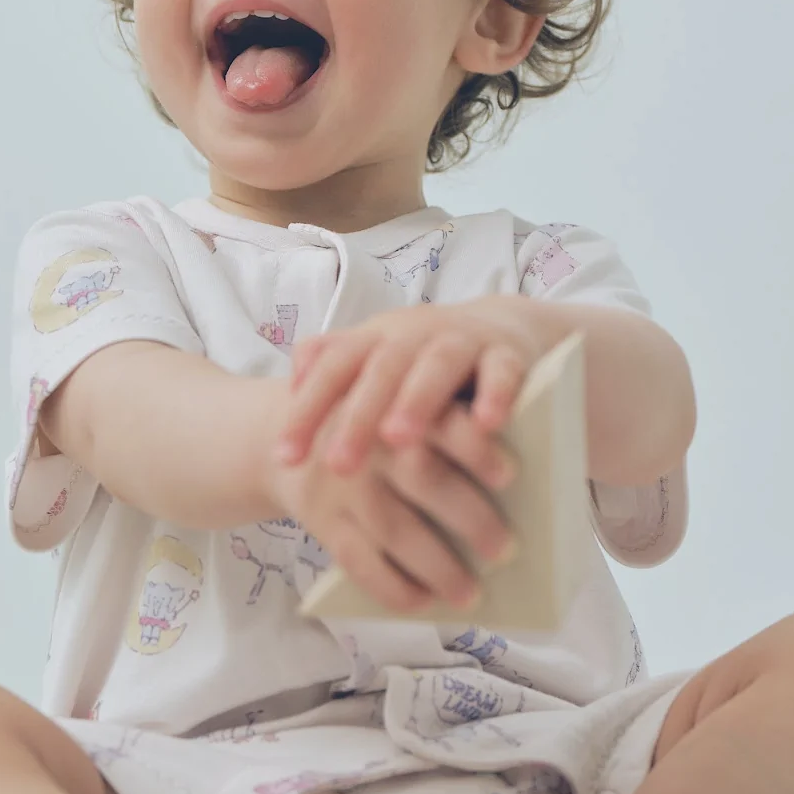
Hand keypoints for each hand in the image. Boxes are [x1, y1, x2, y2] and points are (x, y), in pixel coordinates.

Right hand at [265, 393, 518, 614]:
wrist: (286, 425)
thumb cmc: (376, 418)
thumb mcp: (404, 400)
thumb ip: (451, 423)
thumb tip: (522, 480)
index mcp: (403, 400)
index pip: (445, 421)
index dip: (476, 447)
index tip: (511, 476)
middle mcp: (371, 438)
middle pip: (424, 478)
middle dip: (470, 518)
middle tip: (505, 550)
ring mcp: (341, 480)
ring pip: (394, 528)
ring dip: (436, 567)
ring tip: (470, 594)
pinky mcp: (318, 515)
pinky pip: (356, 560)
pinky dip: (392, 586)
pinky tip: (423, 601)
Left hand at [275, 298, 548, 478]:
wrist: (503, 328)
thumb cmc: (425, 358)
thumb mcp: (377, 356)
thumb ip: (332, 365)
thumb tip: (290, 386)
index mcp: (376, 340)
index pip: (332, 369)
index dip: (306, 411)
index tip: (285, 459)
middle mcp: (415, 334)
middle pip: (380, 369)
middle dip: (358, 417)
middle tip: (339, 465)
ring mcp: (463, 340)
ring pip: (436, 365)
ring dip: (417, 400)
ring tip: (399, 439)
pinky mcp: (509, 353)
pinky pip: (503, 371)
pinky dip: (497, 395)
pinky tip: (488, 426)